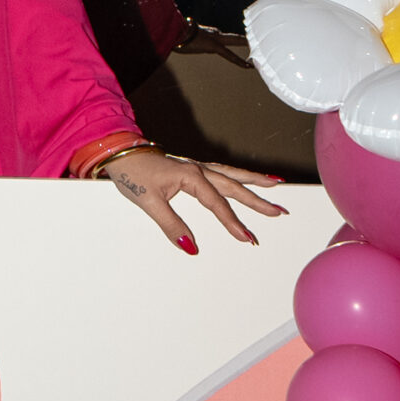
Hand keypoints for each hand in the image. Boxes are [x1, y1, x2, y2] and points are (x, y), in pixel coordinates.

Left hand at [100, 147, 286, 253]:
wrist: (119, 153)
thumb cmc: (133, 174)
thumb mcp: (148, 202)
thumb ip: (170, 224)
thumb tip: (190, 247)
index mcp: (191, 176)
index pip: (217, 203)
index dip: (233, 222)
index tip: (248, 238)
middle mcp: (198, 169)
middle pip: (234, 186)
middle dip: (258, 200)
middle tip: (279, 212)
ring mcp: (196, 167)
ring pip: (232, 175)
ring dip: (254, 182)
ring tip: (276, 186)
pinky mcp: (192, 168)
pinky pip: (222, 172)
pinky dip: (238, 176)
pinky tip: (246, 180)